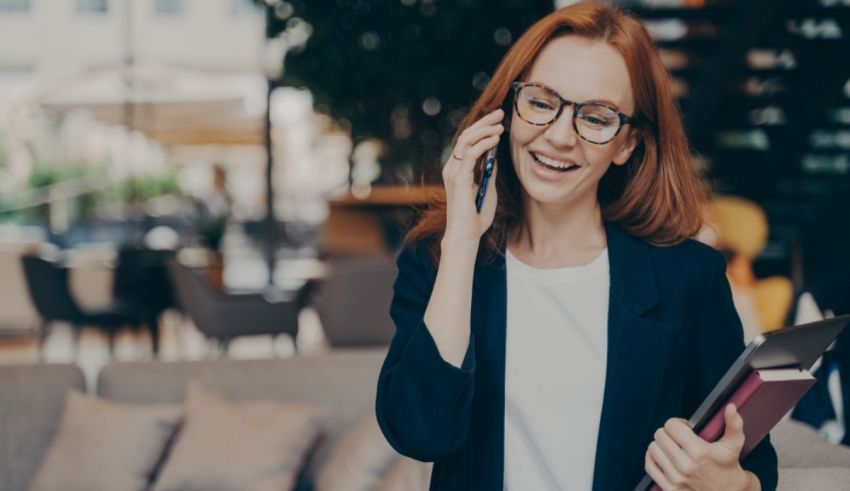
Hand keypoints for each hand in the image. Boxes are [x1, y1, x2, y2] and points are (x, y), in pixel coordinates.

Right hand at [442, 108, 502, 242]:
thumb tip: (494, 156)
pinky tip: (495, 139)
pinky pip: (470, 154)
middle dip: (483, 123)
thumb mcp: (488, 189)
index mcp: (457, 170)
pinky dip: (484, 144)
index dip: (481, 128)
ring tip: (500, 125)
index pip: (467, 141)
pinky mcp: (459, 178)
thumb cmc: (476, 217)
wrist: (467, 234)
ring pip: (466, 141)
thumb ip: (488, 173)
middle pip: (465, 136)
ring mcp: (453, 172)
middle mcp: (452, 168)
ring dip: (484, 130)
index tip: (497, 120)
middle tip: (499, 113)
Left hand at [645, 404, 758, 490]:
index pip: (671, 425)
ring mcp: (675, 478)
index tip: (687, 429)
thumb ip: (733, 423)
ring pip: (653, 448)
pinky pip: (649, 466)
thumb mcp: (734, 444)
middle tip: (680, 438)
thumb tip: (730, 406)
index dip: (678, 424)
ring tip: (673, 447)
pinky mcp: (669, 488)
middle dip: (669, 433)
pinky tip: (663, 455)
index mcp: (699, 451)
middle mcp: (685, 466)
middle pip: (660, 435)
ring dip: (661, 445)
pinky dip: (652, 458)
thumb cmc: (728, 465)